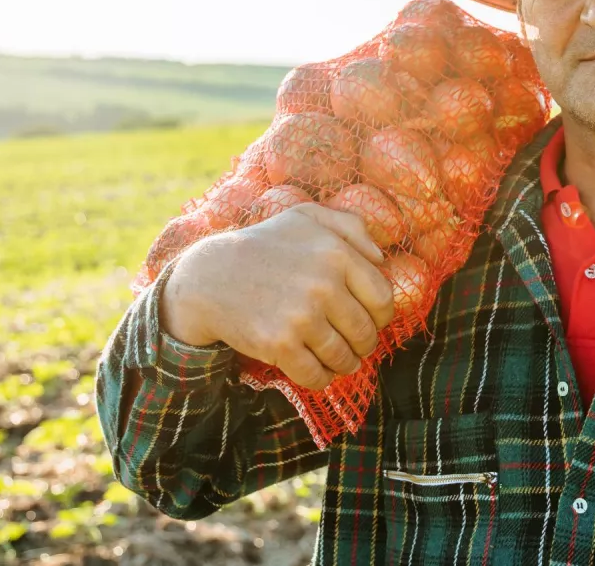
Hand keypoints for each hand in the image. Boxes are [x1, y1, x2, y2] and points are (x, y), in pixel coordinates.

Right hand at [159, 204, 394, 390]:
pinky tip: (315, 369)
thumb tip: (381, 258)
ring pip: (344, 357)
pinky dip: (320, 378)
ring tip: (338, 359)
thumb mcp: (306, 217)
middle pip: (365, 332)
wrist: (211, 275)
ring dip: (344, 363)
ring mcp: (301, 317)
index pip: (383, 298)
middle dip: (363, 343)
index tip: (370, 320)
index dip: (381, 316)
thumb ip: (350, 226)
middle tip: (353, 344)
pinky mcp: (280, 344)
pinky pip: (316, 375)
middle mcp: (323, 284)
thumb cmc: (265, 244)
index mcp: (336, 253)